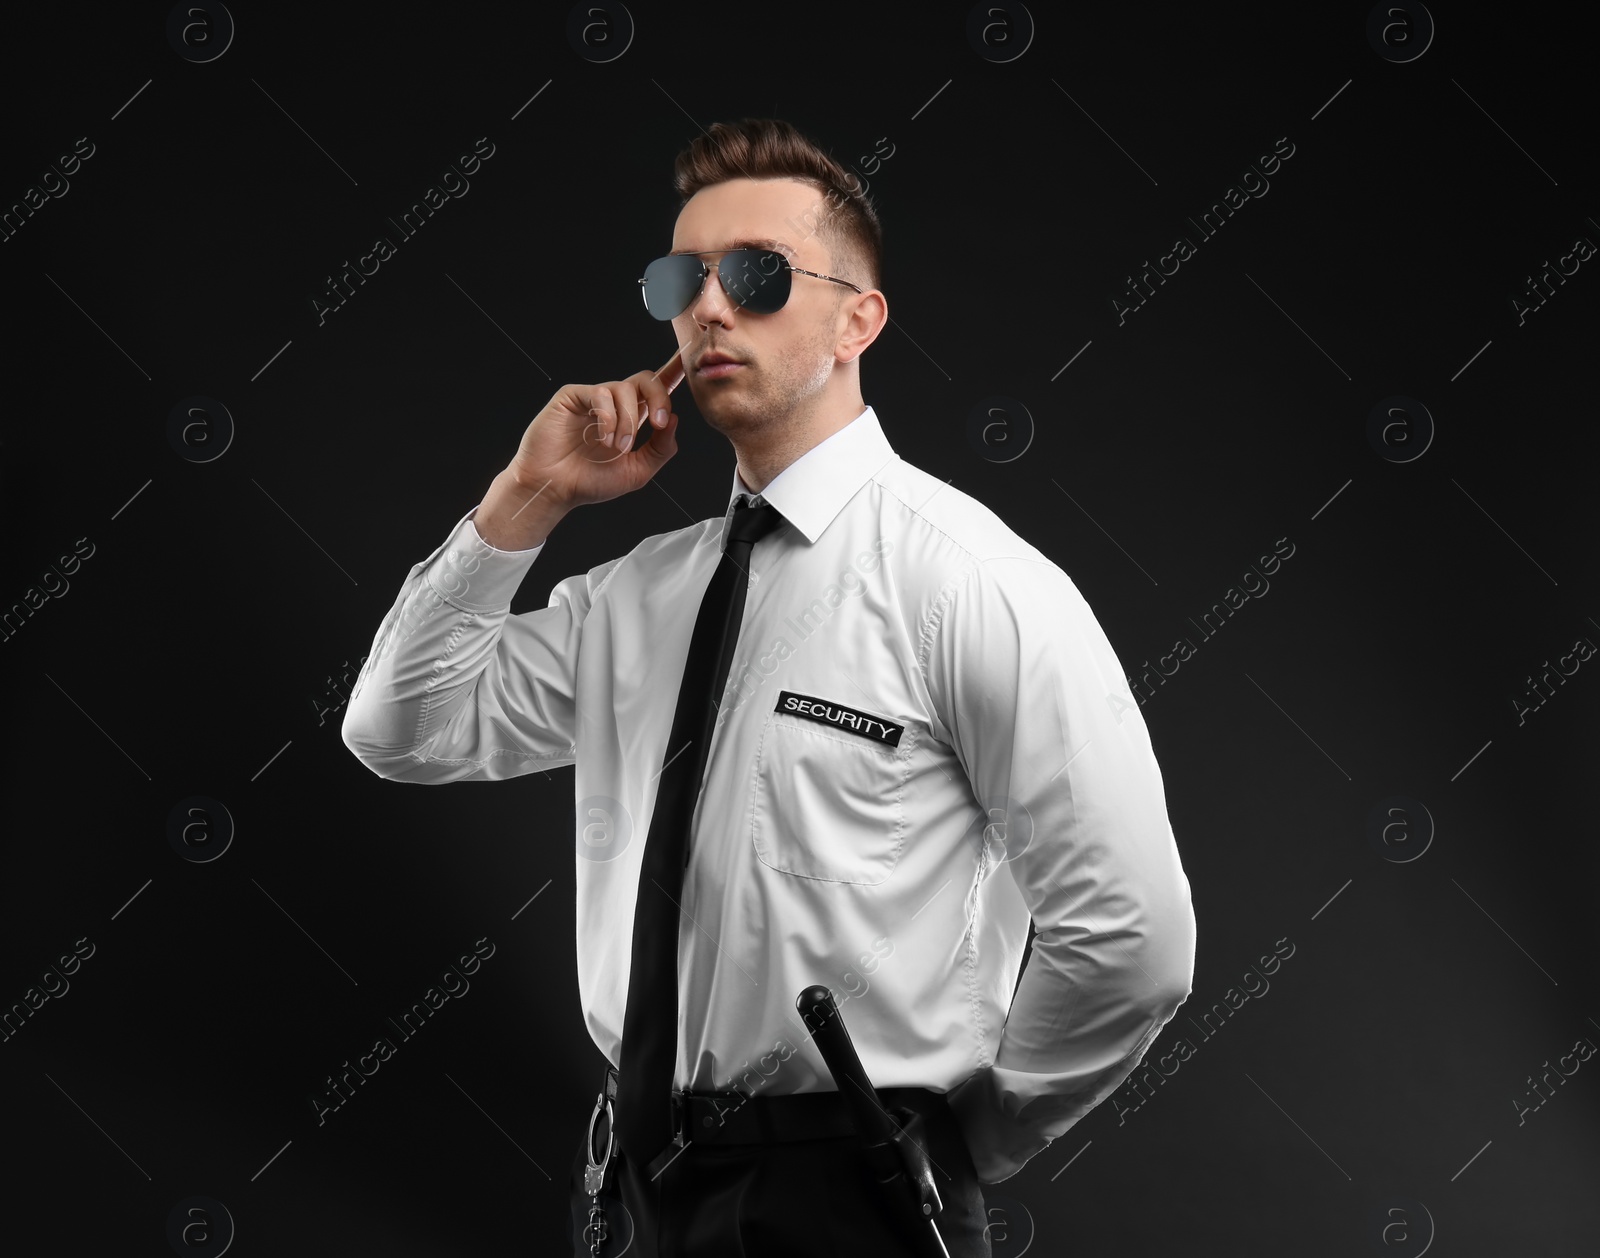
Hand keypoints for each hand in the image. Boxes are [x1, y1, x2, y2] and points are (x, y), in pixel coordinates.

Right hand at [507, 347, 687, 509]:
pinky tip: (603, 438)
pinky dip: (608, 418)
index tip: (688, 357)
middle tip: (661, 423)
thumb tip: (675, 420)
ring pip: (625, 388)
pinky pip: (601, 394)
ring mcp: (594, 399)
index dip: (673, 370)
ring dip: (629, 421)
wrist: (554, 489)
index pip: (656, 390)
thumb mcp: (637, 471)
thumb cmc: (589, 482)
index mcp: (632, 418)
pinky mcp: (573, 396)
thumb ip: (660, 449)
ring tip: (617, 447)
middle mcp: (615, 405)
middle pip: (646, 379)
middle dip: (660, 398)